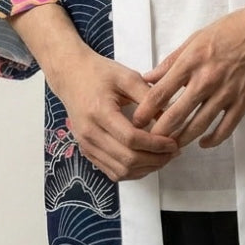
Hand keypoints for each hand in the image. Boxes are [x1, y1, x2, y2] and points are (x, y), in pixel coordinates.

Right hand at [49, 45, 178, 182]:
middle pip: (126, 159)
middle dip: (155, 160)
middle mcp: (90, 133)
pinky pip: (112, 171)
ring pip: (120, 171)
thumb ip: (149, 96)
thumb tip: (169, 117)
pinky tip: (146, 161)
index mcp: (100, 112)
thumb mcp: (126, 76)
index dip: (155, 145)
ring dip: (145, 169)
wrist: (70, 75)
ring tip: (163, 157)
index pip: (131, 139)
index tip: (173, 142)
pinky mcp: (87, 150)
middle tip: (173, 152)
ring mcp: (86, 145)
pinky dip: (132, 171)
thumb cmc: (98, 73)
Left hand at [132, 0, 244, 149]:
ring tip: (171, 147)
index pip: (161, 92)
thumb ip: (172, 61)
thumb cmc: (232, 29)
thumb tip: (148, 77)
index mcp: (192, 61)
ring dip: (182, 140)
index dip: (145, 110)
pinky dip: (212, 140)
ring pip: (198, 126)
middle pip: (176, 114)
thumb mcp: (196, 38)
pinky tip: (203, 143)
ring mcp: (226, 93)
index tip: (136, 121)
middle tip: (149, 141)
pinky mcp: (244, 102)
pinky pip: (225, 129)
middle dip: (159, 132)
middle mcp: (207, 79)